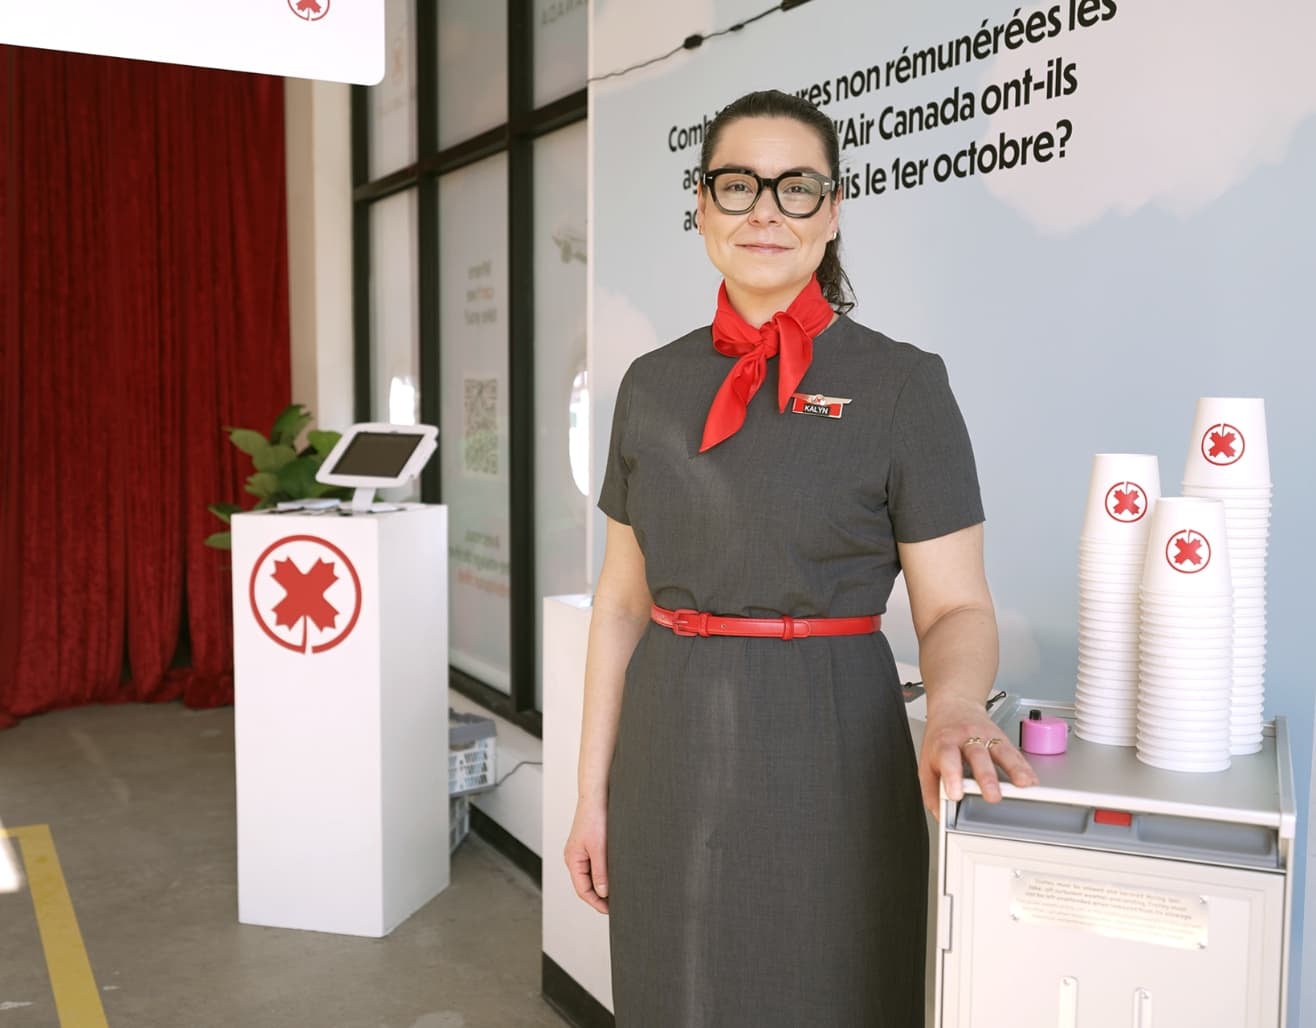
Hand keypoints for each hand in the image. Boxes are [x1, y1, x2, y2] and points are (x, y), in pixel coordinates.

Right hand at [564, 798, 609, 913]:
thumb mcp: (599, 848)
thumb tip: (602, 893)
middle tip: (616, 905)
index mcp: (573, 860)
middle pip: (585, 884)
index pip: (582, 890)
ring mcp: (581, 850)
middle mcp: (574, 857)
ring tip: (617, 892)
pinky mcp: (589, 844)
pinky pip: (595, 864)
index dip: (596, 903)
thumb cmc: (595, 817)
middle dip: (599, 896)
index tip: (610, 910)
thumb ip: (600, 872)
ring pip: (591, 875)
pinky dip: (603, 873)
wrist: (597, 794)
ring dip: (602, 884)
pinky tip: (615, 874)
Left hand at [919, 696, 1037, 817]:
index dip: (951, 776)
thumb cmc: (941, 737)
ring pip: (1001, 751)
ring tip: (1023, 785)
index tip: (956, 795)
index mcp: (944, 744)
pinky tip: (1031, 781)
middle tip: (992, 796)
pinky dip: (1025, 768)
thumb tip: (939, 814)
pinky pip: (1015, 753)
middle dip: (986, 777)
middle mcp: (966, 738)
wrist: (954, 706)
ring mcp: (986, 737)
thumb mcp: (927, 761)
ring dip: (1014, 769)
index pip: (947, 758)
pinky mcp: (1002, 738)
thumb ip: (931, 789)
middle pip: (977, 756)